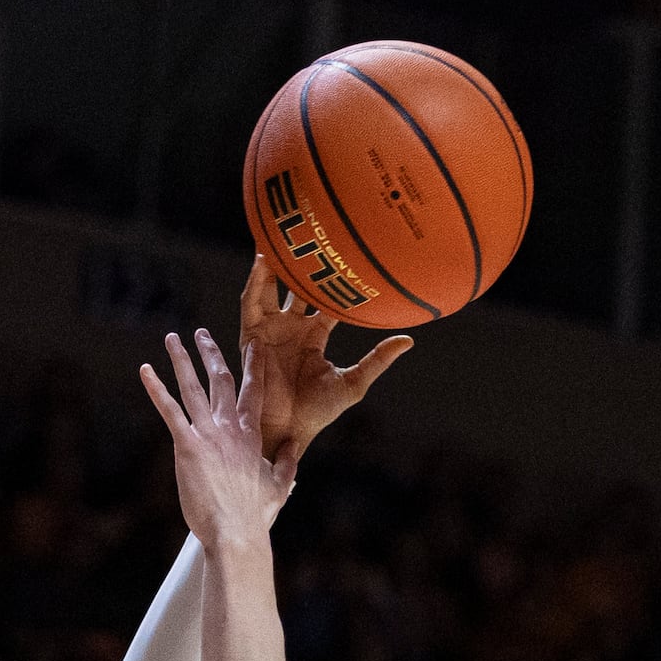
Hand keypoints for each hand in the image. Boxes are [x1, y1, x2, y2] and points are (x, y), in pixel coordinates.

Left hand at [140, 330, 295, 553]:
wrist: (236, 532)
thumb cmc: (255, 516)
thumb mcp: (280, 487)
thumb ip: (287, 464)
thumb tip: (293, 446)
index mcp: (251, 437)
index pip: (253, 393)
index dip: (253, 367)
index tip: (253, 346)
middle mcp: (230, 428)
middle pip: (221, 380)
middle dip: (211, 354)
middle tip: (201, 333)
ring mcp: (209, 434)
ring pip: (193, 387)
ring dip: (181, 360)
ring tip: (171, 338)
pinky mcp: (188, 445)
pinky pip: (169, 410)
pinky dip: (156, 389)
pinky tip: (145, 370)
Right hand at [239, 254, 412, 464]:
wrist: (286, 430)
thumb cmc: (318, 413)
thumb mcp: (353, 383)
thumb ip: (377, 359)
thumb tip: (409, 339)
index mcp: (314, 335)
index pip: (325, 298)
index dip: (334, 277)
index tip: (346, 252)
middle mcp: (291, 327)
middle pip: (296, 285)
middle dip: (302, 261)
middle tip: (312, 230)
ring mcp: (271, 329)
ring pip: (272, 287)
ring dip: (276, 263)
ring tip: (282, 233)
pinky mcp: (251, 335)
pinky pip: (251, 301)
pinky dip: (256, 280)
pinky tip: (263, 259)